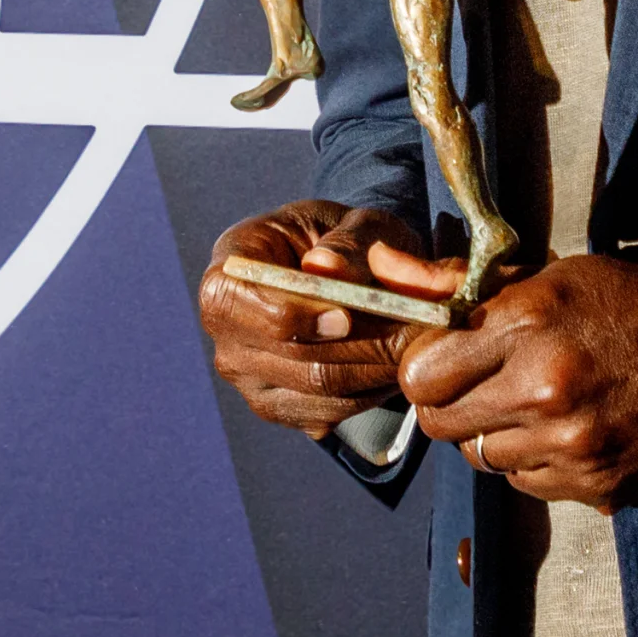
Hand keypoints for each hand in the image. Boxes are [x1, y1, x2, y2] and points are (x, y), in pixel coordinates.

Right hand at [198, 201, 430, 435]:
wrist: (350, 276)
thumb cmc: (350, 242)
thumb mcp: (360, 224)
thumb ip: (349, 242)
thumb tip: (327, 268)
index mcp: (231, 265)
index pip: (237, 301)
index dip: (293, 314)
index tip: (348, 315)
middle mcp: (224, 325)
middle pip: (288, 354)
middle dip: (358, 347)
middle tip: (413, 336)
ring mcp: (243, 371)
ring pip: (314, 389)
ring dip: (372, 372)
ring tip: (412, 347)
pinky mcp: (272, 405)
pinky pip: (325, 412)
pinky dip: (367, 394)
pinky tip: (390, 366)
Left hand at [399, 255, 637, 507]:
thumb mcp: (568, 277)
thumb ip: (496, 300)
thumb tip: (432, 313)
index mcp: (528, 324)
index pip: (423, 374)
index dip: (426, 370)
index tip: (441, 364)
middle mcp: (542, 388)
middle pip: (441, 424)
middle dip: (449, 408)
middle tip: (475, 392)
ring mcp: (570, 443)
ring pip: (483, 458)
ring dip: (496, 437)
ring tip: (532, 410)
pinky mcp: (597, 483)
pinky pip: (529, 484)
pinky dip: (535, 464)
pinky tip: (565, 434)